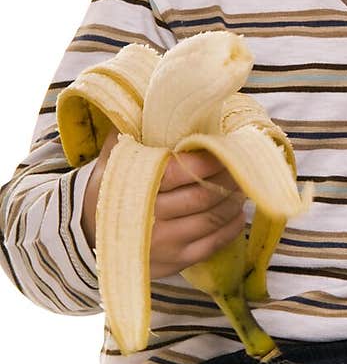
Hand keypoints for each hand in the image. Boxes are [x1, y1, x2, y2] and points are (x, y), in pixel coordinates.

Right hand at [82, 135, 245, 277]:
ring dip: (233, 201)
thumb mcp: (112, 160)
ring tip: (242, 185)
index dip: (207, 160)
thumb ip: (131, 134)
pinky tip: (235, 212)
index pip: (180, 173)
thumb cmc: (108, 190)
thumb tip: (154, 102)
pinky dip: (230, 227)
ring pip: (212, 220)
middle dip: (228, 179)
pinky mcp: (176, 261)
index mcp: (137, 189)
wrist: (87, 236)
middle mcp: (151, 219)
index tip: (224, 148)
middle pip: (203, 197)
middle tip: (242, 165)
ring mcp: (165, 244)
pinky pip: (213, 244)